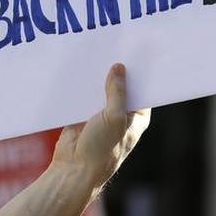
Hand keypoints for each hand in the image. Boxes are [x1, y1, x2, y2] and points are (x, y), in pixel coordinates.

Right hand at [50, 63, 151, 193]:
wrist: (73, 170)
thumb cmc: (102, 149)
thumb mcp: (114, 117)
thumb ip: (116, 91)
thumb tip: (119, 67)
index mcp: (137, 117)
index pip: (143, 89)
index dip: (140, 72)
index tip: (138, 50)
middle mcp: (122, 114)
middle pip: (121, 86)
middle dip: (117, 70)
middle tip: (115, 45)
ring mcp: (102, 114)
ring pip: (101, 89)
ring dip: (98, 75)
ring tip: (96, 51)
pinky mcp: (83, 115)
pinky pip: (84, 94)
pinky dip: (82, 84)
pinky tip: (79, 67)